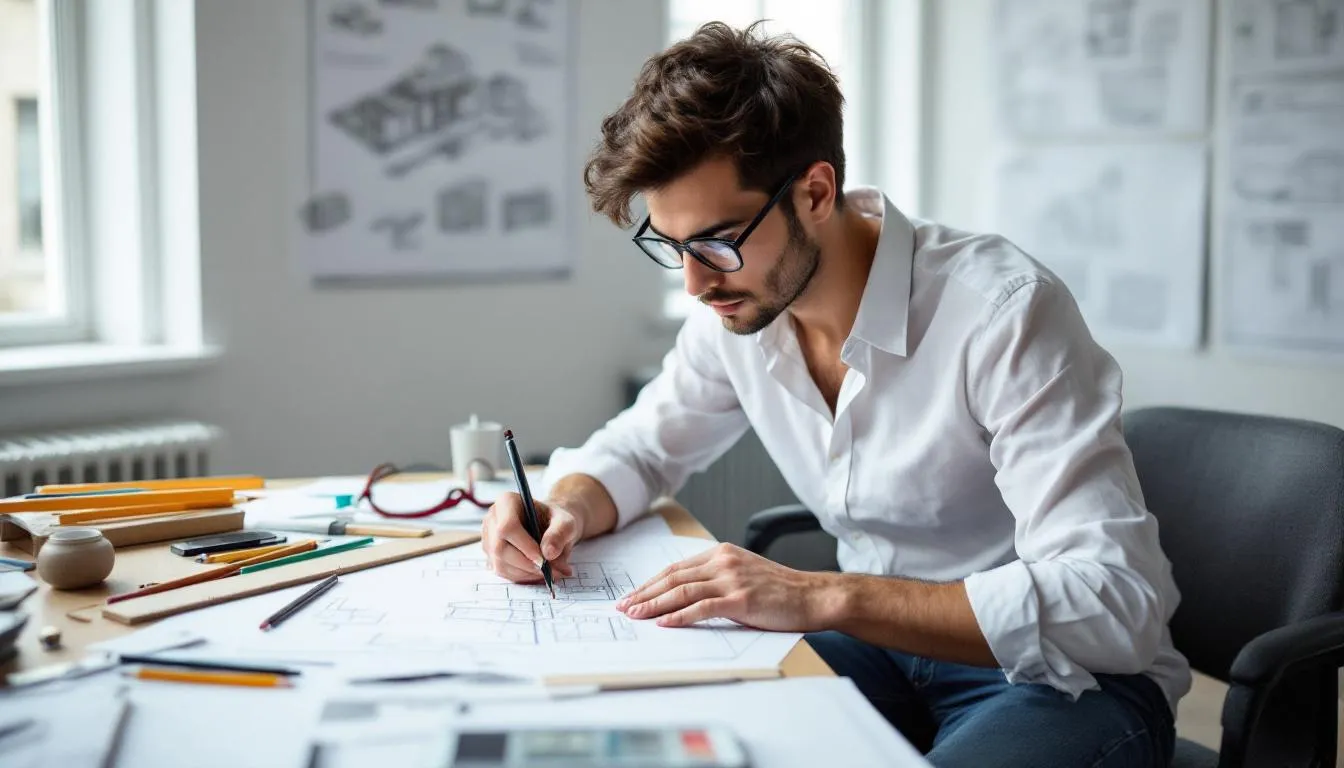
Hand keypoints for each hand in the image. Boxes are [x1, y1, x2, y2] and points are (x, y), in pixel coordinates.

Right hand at [481, 493, 579, 582]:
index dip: (524, 546)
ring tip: (550, 572)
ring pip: (500, 564)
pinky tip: (538, 572)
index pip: (507, 527)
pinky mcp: (490, 556)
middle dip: (527, 564)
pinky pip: (503, 572)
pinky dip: (523, 576)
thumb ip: (560, 533)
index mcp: (507, 502)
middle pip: (500, 548)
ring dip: (527, 573)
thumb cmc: (555, 520)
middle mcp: (492, 519)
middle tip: (550, 571)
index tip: (544, 560)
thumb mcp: (566, 522)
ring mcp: (488, 539)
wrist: (550, 526)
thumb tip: (548, 553)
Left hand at [615, 543, 838, 630]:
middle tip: (624, 607)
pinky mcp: (740, 599)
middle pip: (673, 577)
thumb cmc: (780, 590)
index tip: (633, 595)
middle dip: (644, 593)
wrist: (812, 596)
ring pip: (682, 591)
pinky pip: (702, 607)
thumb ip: (717, 577)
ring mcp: (731, 579)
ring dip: (654, 605)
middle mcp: (723, 562)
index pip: (676, 568)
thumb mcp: (744, 574)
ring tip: (636, 616)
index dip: (650, 583)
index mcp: (721, 553)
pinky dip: (679, 616)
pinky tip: (664, 623)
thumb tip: (685, 595)